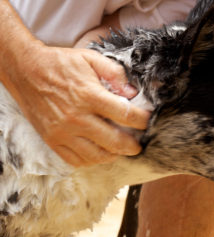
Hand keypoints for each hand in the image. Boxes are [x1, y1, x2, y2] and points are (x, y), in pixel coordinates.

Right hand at [7, 44, 148, 166]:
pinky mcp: (52, 140)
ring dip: (114, 155)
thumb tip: (132, 92)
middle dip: (132, 145)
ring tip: (120, 149)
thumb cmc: (61, 64)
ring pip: (97, 155)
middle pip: (114, 141)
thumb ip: (114, 73)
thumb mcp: (90, 58)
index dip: (142, 120)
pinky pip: (76, 160)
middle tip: (138, 145)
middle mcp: (76, 117)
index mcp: (89, 95)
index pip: (125, 114)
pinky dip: (92, 160)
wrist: (26, 71)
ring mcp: (62, 132)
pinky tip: (99, 153)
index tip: (146, 121)